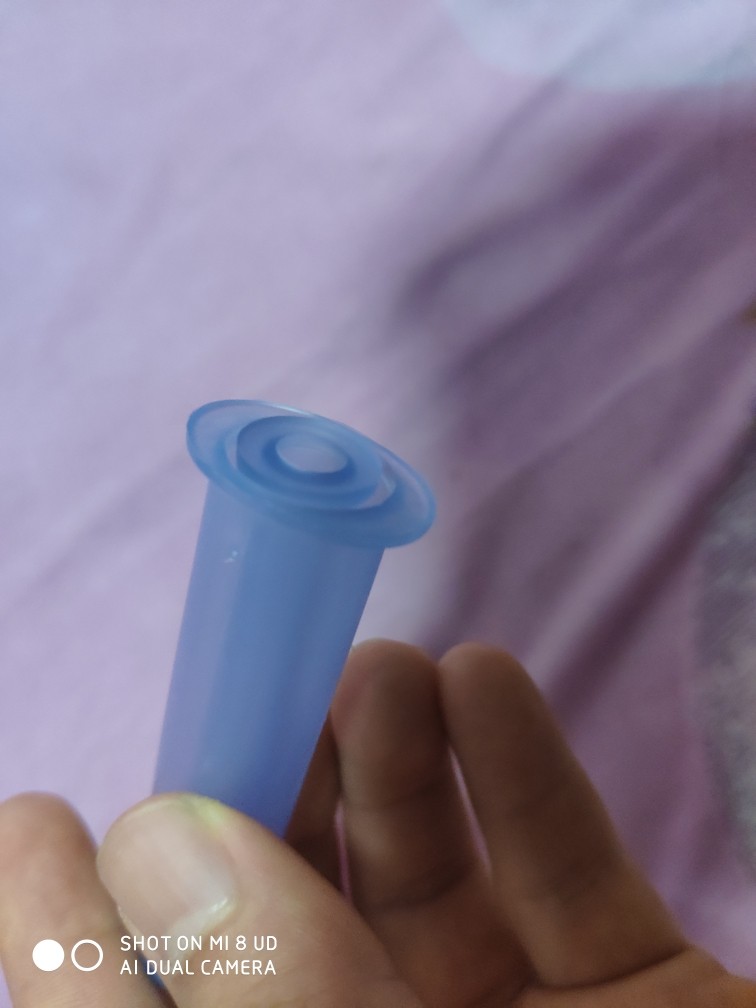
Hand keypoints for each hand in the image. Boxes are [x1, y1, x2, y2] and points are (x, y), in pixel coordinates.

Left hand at [1, 641, 752, 1005]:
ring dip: (393, 760)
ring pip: (424, 883)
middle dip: (270, 803)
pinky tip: (484, 679)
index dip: (68, 948)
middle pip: (291, 936)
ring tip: (381, 667)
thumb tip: (155, 851)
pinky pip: (564, 873)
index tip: (34, 822)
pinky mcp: (637, 1001)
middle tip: (266, 689)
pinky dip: (524, 773)